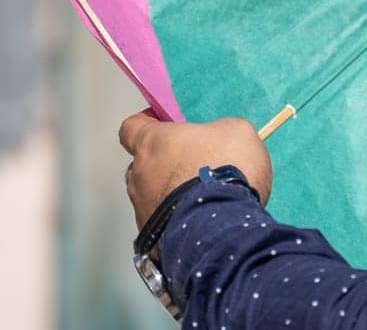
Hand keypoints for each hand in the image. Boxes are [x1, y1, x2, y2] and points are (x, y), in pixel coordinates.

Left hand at [118, 111, 272, 227]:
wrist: (224, 227)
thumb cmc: (226, 168)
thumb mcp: (235, 131)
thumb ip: (216, 131)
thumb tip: (216, 140)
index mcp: (152, 143)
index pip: (131, 127)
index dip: (147, 125)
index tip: (164, 127)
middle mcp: (139, 175)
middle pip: (143, 165)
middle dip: (164, 166)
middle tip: (194, 168)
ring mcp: (142, 211)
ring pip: (151, 198)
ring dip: (171, 198)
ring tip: (203, 202)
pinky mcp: (151, 242)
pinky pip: (162, 227)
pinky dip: (177, 224)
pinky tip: (203, 224)